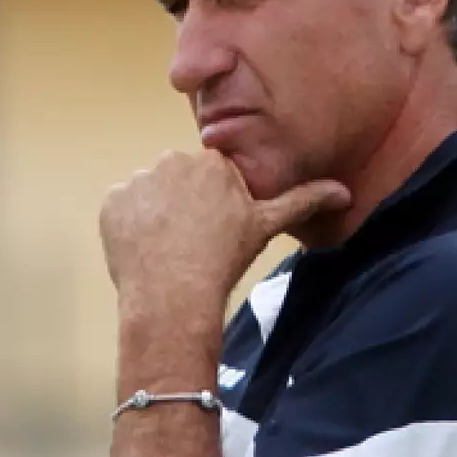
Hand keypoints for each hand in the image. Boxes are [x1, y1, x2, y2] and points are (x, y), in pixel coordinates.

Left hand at [100, 150, 347, 325]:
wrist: (174, 295)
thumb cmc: (223, 261)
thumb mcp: (266, 227)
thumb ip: (302, 201)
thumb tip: (345, 191)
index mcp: (211, 162)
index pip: (210, 175)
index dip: (214, 204)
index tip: (215, 230)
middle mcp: (172, 160)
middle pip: (178, 180)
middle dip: (184, 204)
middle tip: (192, 242)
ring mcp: (137, 180)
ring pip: (150, 195)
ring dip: (156, 215)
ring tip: (168, 250)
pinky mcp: (111, 202)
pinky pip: (123, 209)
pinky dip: (130, 227)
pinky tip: (146, 251)